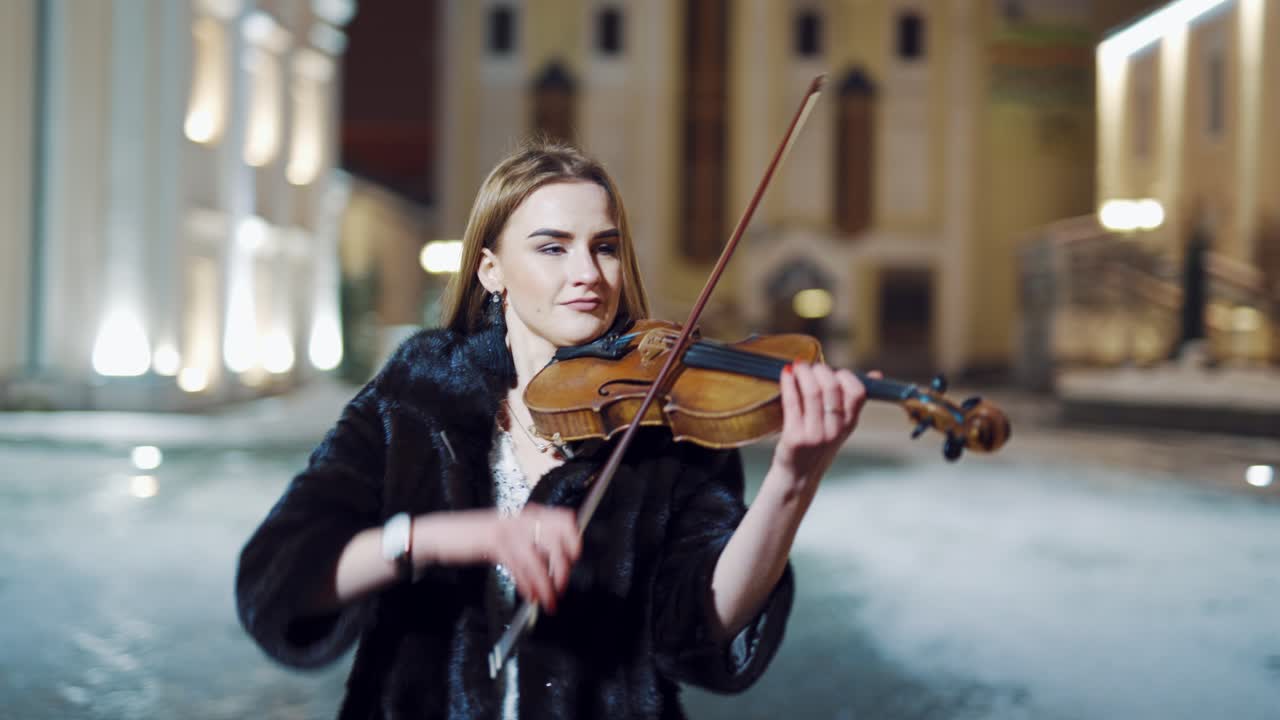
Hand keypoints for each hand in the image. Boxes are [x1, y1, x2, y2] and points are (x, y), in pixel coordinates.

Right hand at [415, 505, 580, 612]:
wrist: (441, 533)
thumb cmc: (473, 536)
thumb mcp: (507, 533)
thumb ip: (528, 540)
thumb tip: (554, 557)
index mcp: (525, 515)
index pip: (563, 518)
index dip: (573, 538)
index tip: (574, 558)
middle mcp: (519, 519)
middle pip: (555, 540)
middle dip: (562, 568)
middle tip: (561, 587)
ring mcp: (506, 529)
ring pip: (536, 559)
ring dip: (545, 584)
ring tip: (548, 601)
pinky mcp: (492, 543)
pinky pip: (517, 567)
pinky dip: (526, 584)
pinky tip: (529, 595)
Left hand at [770, 361, 877, 496]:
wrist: (798, 478)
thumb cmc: (818, 446)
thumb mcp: (841, 427)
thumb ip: (852, 401)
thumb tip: (875, 374)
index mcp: (849, 424)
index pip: (857, 392)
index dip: (845, 375)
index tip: (832, 371)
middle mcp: (835, 430)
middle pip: (831, 387)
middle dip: (819, 370)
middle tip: (809, 366)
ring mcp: (815, 434)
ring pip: (812, 392)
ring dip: (803, 373)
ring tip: (797, 367)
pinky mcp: (795, 437)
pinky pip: (791, 402)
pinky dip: (788, 384)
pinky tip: (785, 375)